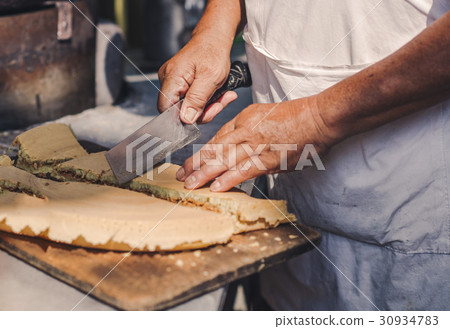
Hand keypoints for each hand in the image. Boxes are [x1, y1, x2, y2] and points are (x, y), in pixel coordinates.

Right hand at [158, 35, 237, 123]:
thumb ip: (197, 100)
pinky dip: (205, 101)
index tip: (203, 114)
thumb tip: (186, 119)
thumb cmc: (213, 53)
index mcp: (172, 78)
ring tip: (222, 95)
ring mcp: (173, 82)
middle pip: (178, 111)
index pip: (165, 109)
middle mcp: (168, 80)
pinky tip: (216, 93)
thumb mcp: (210, 78)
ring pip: (187, 107)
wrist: (214, 39)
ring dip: (207, 106)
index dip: (183, 118)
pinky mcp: (180, 84)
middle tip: (219, 103)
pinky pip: (191, 100)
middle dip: (202, 112)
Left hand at [176, 96, 332, 190]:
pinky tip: (217, 187)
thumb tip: (236, 151)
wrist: (317, 117)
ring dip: (206, 174)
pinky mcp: (270, 158)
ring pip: (226, 160)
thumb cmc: (294, 117)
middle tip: (181, 176)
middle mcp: (246, 132)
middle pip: (215, 149)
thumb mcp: (264, 116)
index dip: (201, 154)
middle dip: (196, 164)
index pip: (216, 139)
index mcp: (244, 120)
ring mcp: (257, 145)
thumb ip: (248, 132)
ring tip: (191, 185)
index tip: (189, 164)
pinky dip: (230, 179)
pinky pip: (246, 170)